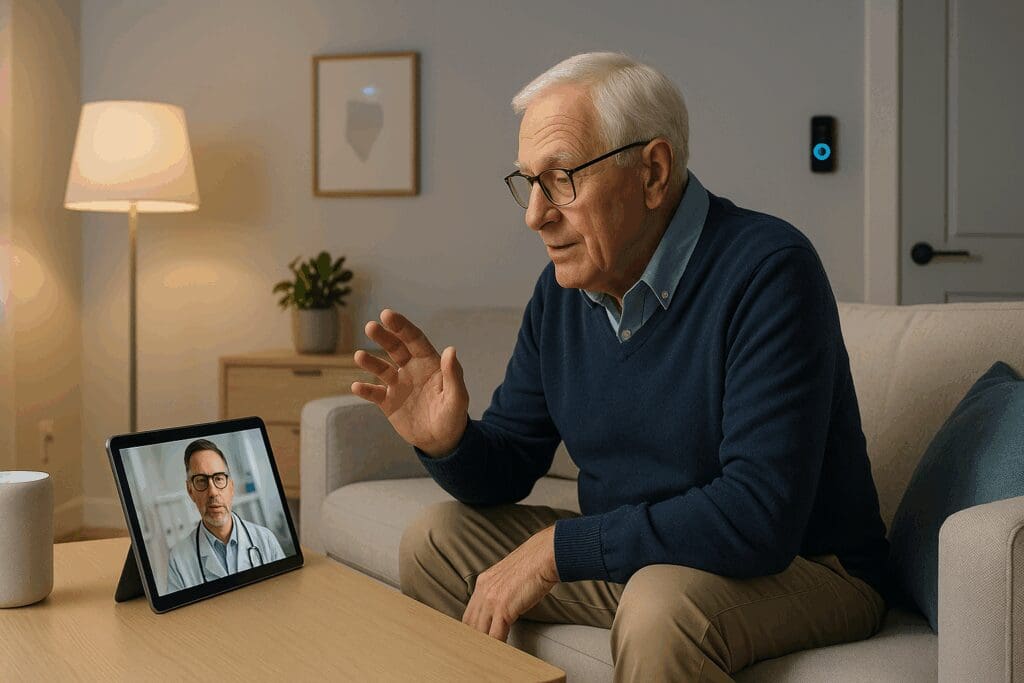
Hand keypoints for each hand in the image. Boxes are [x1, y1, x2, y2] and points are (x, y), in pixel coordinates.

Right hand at [351, 309, 469, 456]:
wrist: (442, 441)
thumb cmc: (453, 417)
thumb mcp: (457, 397)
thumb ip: (453, 375)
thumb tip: (451, 350)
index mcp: (429, 363)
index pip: (414, 339)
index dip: (402, 326)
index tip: (387, 315)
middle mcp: (411, 369)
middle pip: (395, 348)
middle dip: (383, 336)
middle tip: (370, 326)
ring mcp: (398, 385)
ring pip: (381, 368)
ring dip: (370, 361)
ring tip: (359, 356)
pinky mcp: (388, 402)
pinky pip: (374, 393)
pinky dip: (364, 390)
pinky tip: (356, 386)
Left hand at [462, 526, 558, 641]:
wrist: (545, 555)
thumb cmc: (535, 563)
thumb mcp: (511, 575)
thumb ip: (503, 589)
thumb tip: (507, 604)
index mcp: (483, 581)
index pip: (470, 612)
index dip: (472, 628)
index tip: (476, 638)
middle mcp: (483, 590)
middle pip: (470, 624)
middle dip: (474, 639)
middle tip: (479, 651)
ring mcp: (491, 599)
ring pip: (480, 632)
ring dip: (484, 645)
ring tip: (489, 655)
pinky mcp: (503, 608)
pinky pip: (495, 635)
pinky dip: (497, 646)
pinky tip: (501, 652)